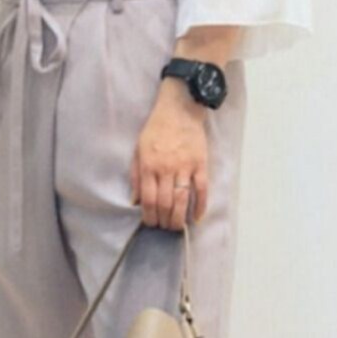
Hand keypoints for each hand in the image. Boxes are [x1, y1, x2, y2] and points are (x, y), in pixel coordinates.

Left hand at [130, 79, 208, 228]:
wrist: (179, 109)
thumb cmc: (156, 129)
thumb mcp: (138, 150)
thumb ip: (136, 176)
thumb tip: (135, 201)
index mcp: (149, 166)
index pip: (148, 200)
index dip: (149, 216)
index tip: (150, 224)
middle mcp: (166, 169)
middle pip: (165, 203)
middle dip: (164, 221)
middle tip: (164, 228)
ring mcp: (185, 167)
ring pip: (182, 200)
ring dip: (179, 218)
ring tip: (177, 227)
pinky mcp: (200, 164)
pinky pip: (202, 189)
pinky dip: (200, 206)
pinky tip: (196, 217)